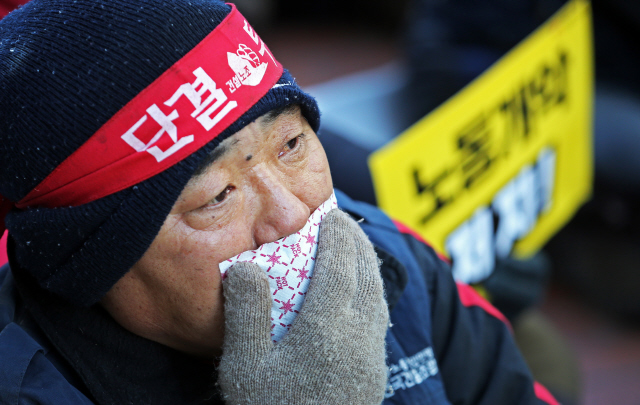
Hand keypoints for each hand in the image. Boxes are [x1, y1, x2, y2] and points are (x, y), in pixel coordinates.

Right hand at [218, 209, 388, 404]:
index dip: (336, 236)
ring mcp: (371, 354)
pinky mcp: (376, 371)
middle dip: (356, 242)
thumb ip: (246, 313)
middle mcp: (358, 335)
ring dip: (368, 264)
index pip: (338, 266)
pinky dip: (374, 291)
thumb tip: (247, 266)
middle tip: (343, 222)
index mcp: (326, 327)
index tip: (330, 214)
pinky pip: (380, 317)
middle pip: (365, 274)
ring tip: (355, 248)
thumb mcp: (245, 367)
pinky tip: (362, 293)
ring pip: (378, 295)